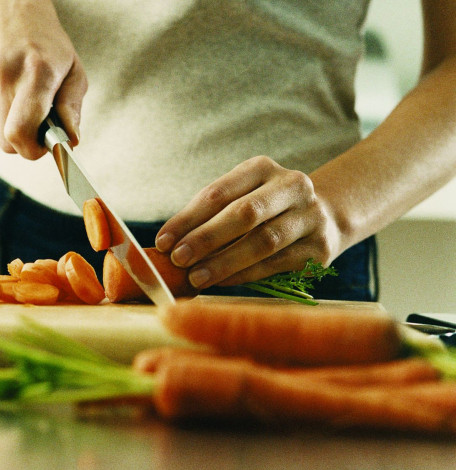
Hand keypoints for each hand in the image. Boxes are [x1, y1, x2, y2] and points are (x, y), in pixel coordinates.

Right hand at [0, 0, 86, 158]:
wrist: (5, 5)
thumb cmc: (45, 42)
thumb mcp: (72, 69)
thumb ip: (71, 108)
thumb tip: (70, 141)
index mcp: (36, 72)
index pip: (19, 134)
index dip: (30, 150)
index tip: (40, 146)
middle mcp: (2, 73)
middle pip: (6, 140)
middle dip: (22, 139)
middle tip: (33, 120)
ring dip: (6, 122)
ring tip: (16, 94)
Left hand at [155, 156, 342, 288]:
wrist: (326, 218)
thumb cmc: (264, 210)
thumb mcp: (239, 197)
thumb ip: (208, 215)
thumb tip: (169, 245)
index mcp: (262, 168)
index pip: (218, 193)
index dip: (187, 219)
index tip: (162, 242)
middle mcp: (292, 187)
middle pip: (245, 213)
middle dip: (206, 238)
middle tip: (178, 259)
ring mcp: (310, 217)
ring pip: (263, 241)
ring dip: (224, 262)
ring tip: (196, 277)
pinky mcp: (319, 249)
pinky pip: (275, 264)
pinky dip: (244, 275)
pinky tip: (221, 282)